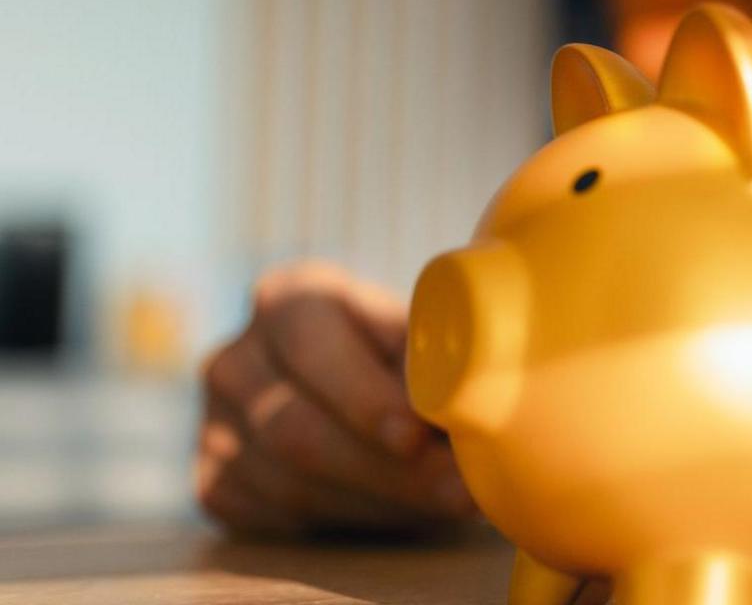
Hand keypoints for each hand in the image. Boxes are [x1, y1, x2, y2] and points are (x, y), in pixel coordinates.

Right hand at [196, 260, 475, 534]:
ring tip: (449, 503)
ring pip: (290, 481)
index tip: (417, 435)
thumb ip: (432, 354)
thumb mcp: (418, 336)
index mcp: (287, 297)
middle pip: (296, 426)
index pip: (312, 344)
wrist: (361, 400)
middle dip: (387, 468)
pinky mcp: (213, 481)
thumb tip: (470, 386)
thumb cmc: (404, 357)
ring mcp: (214, 423)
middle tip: (457, 492)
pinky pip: (276, 516)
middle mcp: (235, 357)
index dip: (364, 396)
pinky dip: (349, 521)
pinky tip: (402, 512)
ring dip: (379, 501)